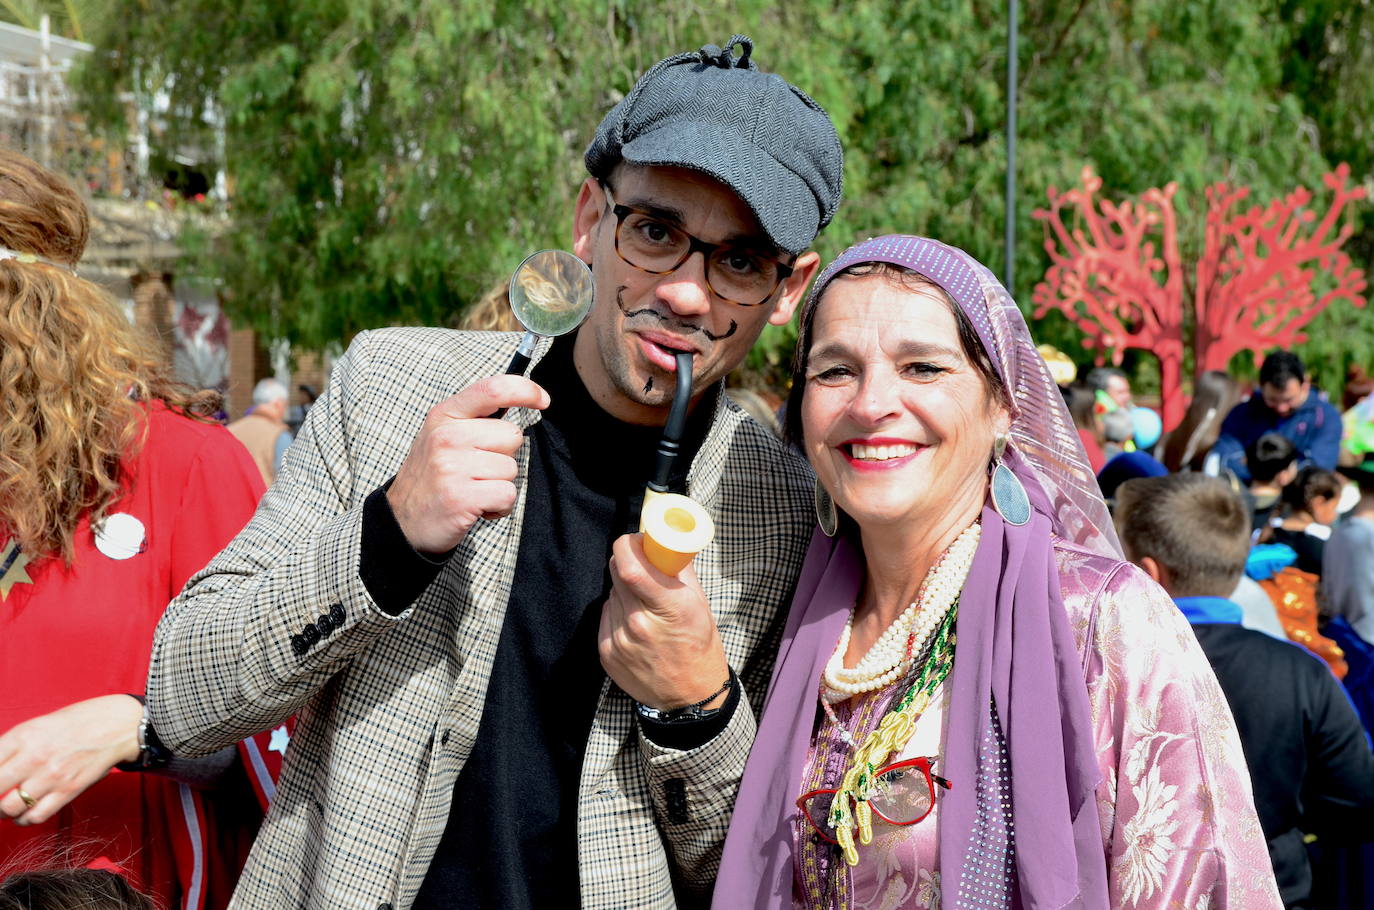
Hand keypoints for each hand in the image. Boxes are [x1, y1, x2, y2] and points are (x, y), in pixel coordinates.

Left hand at [0, 694, 142, 824]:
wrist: (119, 725)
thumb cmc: (78, 722)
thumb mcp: (37, 725)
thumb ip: (11, 747)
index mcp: (23, 735)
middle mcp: (34, 756)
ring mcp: (52, 775)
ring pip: (9, 808)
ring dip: (3, 812)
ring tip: (7, 807)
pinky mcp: (69, 790)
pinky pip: (36, 816)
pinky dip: (24, 820)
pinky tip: (24, 814)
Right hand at [388, 375, 549, 553]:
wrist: (401, 521)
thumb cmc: (433, 475)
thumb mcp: (443, 434)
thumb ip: (476, 418)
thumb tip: (524, 398)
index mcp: (445, 415)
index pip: (493, 390)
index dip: (526, 391)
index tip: (542, 401)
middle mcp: (447, 437)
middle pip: (512, 436)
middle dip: (504, 456)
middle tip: (477, 470)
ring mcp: (452, 467)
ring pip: (511, 468)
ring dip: (500, 484)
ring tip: (474, 489)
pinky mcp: (461, 497)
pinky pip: (508, 495)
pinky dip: (500, 506)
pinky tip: (478, 507)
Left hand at [599, 533, 729, 709]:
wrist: (689, 697)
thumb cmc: (698, 646)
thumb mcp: (699, 604)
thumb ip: (679, 570)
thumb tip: (662, 543)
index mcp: (668, 609)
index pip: (631, 567)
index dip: (628, 546)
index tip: (636, 541)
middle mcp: (639, 625)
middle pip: (617, 573)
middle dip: (628, 562)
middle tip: (642, 565)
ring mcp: (619, 641)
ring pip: (611, 593)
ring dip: (624, 590)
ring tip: (644, 605)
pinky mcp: (606, 653)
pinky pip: (606, 615)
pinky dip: (618, 612)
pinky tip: (635, 624)